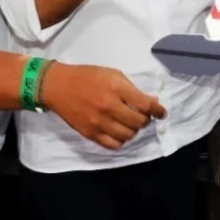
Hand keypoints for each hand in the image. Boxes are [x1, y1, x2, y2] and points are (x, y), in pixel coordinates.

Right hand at [42, 62, 166, 150]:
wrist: (57, 86)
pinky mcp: (90, 133)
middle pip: (138, 122)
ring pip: (128, 135)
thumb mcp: (112, 74)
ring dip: (133, 130)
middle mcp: (109, 106)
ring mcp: (99, 122)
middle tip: (142, 116)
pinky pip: (113, 145)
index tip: (162, 113)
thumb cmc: (87, 76)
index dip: (158, 111)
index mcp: (116, 87)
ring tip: (130, 123)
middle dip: (145, 120)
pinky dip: (121, 140)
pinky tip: (119, 132)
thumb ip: (132, 89)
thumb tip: (152, 103)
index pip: (145, 105)